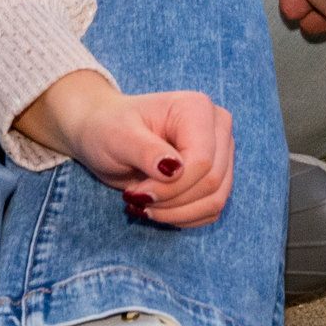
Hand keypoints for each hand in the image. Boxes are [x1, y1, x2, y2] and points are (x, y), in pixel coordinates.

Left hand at [13, 70, 234, 227]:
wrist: (104, 132)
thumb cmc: (108, 128)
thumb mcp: (118, 137)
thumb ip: (146, 151)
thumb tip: (175, 170)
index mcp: (197, 109)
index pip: (202, 161)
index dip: (171, 187)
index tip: (136, 194)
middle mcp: (217, 127)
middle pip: (212, 182)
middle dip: (171, 201)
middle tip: (136, 199)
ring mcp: (221, 152)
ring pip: (215, 200)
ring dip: (176, 213)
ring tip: (143, 204)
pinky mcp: (217, 175)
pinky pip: (211, 209)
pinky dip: (183, 217)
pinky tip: (158, 207)